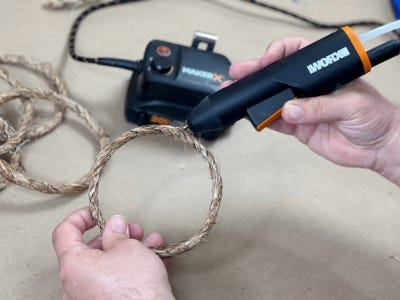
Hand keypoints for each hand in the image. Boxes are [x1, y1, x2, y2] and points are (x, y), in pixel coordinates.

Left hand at [52, 207, 174, 299]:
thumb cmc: (135, 289)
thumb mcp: (129, 247)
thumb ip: (117, 232)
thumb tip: (115, 225)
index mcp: (74, 265)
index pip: (64, 232)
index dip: (80, 217)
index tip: (96, 213)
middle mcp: (75, 284)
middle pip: (90, 250)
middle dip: (115, 236)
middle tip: (132, 230)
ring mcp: (89, 297)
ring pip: (107, 265)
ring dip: (129, 251)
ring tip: (150, 244)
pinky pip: (115, 281)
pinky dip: (130, 269)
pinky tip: (151, 261)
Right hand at [226, 37, 399, 184]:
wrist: (378, 148)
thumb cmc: (375, 117)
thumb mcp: (350, 105)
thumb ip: (319, 107)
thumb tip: (290, 109)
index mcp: (323, 74)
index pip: (296, 54)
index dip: (280, 53)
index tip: (268, 60)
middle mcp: (309, 89)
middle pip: (278, 76)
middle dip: (257, 73)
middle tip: (240, 73)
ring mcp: (302, 108)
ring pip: (272, 99)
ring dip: (255, 98)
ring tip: (240, 96)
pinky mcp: (299, 128)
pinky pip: (276, 122)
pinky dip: (263, 120)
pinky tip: (254, 116)